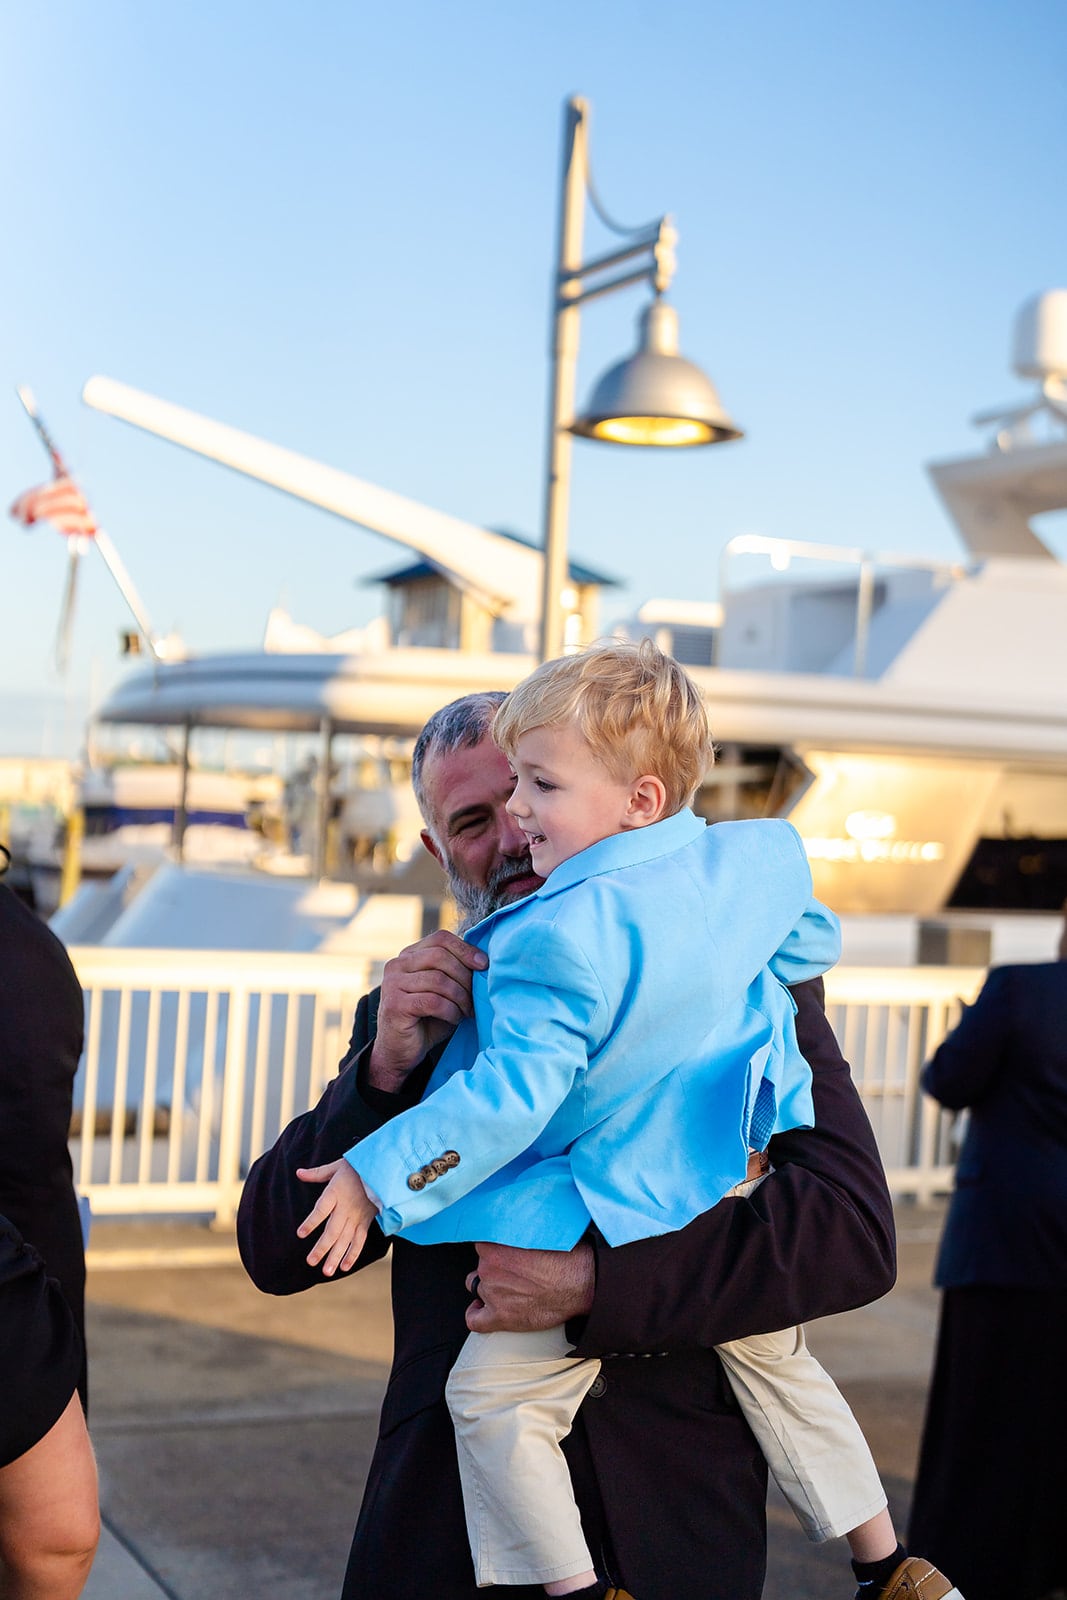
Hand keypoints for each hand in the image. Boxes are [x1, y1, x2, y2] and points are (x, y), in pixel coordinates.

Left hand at [296, 1159, 377, 1275]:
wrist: (384, 1168)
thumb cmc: (358, 1166)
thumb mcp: (337, 1166)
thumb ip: (317, 1173)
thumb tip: (298, 1173)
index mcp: (336, 1192)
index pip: (321, 1209)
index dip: (312, 1222)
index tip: (300, 1234)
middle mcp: (346, 1207)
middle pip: (333, 1230)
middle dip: (322, 1247)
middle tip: (311, 1262)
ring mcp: (357, 1216)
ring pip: (346, 1239)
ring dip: (336, 1256)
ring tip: (327, 1271)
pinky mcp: (366, 1221)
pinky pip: (359, 1240)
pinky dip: (353, 1254)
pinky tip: (344, 1267)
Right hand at [369, 930, 487, 1090]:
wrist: (401, 1052)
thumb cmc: (428, 1019)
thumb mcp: (444, 990)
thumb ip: (455, 972)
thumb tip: (485, 961)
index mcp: (409, 955)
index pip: (440, 938)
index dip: (465, 949)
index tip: (484, 965)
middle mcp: (397, 965)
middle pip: (440, 957)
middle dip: (465, 977)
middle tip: (476, 997)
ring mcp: (392, 984)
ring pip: (438, 980)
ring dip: (460, 997)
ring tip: (467, 1011)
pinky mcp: (395, 1005)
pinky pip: (433, 1001)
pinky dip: (451, 1011)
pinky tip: (454, 1018)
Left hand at [464, 1240, 595, 1332]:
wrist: (580, 1282)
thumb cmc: (565, 1256)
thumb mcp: (537, 1231)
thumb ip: (516, 1229)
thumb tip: (513, 1226)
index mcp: (494, 1244)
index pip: (481, 1243)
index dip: (493, 1248)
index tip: (504, 1251)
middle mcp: (488, 1268)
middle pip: (481, 1266)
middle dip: (494, 1268)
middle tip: (515, 1269)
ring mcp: (492, 1293)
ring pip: (478, 1288)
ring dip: (488, 1288)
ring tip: (508, 1288)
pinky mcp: (501, 1316)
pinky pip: (475, 1320)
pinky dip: (475, 1314)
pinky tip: (480, 1309)